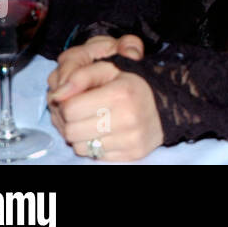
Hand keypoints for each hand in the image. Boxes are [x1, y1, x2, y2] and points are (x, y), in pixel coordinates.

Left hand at [48, 35, 161, 160]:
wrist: (171, 104)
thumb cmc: (135, 84)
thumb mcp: (110, 69)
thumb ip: (81, 75)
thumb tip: (56, 95)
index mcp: (120, 93)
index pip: (70, 108)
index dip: (66, 103)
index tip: (74, 99)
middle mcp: (126, 118)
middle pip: (71, 130)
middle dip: (70, 121)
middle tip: (80, 112)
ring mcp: (130, 139)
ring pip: (80, 147)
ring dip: (80, 136)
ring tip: (92, 123)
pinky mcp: (132, 154)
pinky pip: (96, 157)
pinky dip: (95, 146)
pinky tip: (104, 133)